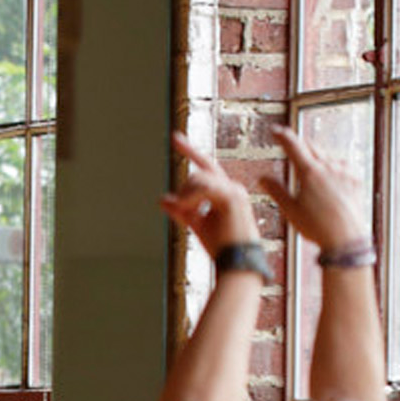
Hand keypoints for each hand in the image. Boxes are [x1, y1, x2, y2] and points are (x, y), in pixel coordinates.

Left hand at [159, 133, 259, 257]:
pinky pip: (203, 188)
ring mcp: (234, 191)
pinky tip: (190, 209)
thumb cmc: (221, 246)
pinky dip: (191, 199)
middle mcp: (233, 187)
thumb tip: (162, 199)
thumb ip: (181, 210)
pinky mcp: (232, 197)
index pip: (206, 167)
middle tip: (182, 209)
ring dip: (186, 198)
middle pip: (198, 174)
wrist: (237, 263)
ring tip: (188, 213)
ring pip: (198, 179)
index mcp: (226, 191)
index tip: (175, 137)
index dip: (190, 150)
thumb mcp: (197, 224)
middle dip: (184, 191)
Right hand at [259, 124, 367, 254]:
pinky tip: (329, 180)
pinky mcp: (356, 178)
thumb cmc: (316, 226)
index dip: (282, 136)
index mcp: (310, 172)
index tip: (275, 130)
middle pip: (311, 146)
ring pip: (327, 155)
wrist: (346, 237)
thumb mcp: (290, 210)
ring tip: (311, 170)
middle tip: (292, 149)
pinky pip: (342, 166)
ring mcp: (345, 171)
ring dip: (317, 158)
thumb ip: (276, 190)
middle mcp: (329, 166)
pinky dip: (332, 168)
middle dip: (301, 146)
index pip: (293, 146)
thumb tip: (261, 178)